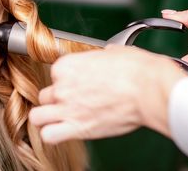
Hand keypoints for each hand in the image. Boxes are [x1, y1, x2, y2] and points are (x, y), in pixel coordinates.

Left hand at [29, 46, 185, 143]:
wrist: (149, 90)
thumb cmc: (137, 70)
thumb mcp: (115, 53)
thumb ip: (101, 57)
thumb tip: (106, 56)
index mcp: (69, 65)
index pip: (55, 74)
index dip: (67, 80)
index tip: (78, 84)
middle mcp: (63, 86)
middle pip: (46, 95)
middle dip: (57, 100)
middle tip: (72, 103)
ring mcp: (67, 108)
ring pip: (38, 117)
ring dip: (47, 119)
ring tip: (60, 120)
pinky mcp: (77, 128)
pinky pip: (49, 136)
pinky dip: (53, 135)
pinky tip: (63, 132)